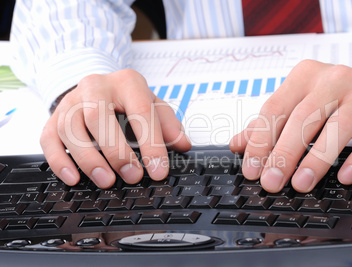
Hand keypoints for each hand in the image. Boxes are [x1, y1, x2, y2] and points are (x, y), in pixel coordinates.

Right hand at [40, 69, 190, 187]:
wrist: (99, 86)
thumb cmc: (129, 100)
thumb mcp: (154, 105)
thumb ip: (169, 124)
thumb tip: (183, 145)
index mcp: (127, 82)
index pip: (141, 111)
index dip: (151, 144)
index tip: (158, 171)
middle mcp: (95, 86)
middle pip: (98, 116)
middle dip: (116, 151)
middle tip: (132, 177)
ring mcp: (71, 101)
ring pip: (70, 128)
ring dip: (88, 159)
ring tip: (106, 180)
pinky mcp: (54, 117)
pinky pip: (49, 138)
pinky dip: (59, 160)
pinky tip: (73, 178)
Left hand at [230, 59, 351, 192]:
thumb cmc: (333, 102)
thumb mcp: (299, 105)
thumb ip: (268, 125)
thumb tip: (237, 145)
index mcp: (304, 76)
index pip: (274, 109)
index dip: (260, 141)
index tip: (252, 170)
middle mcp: (334, 80)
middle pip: (302, 118)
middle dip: (284, 154)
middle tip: (271, 182)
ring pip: (336, 128)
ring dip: (316, 160)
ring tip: (300, 184)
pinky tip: (344, 177)